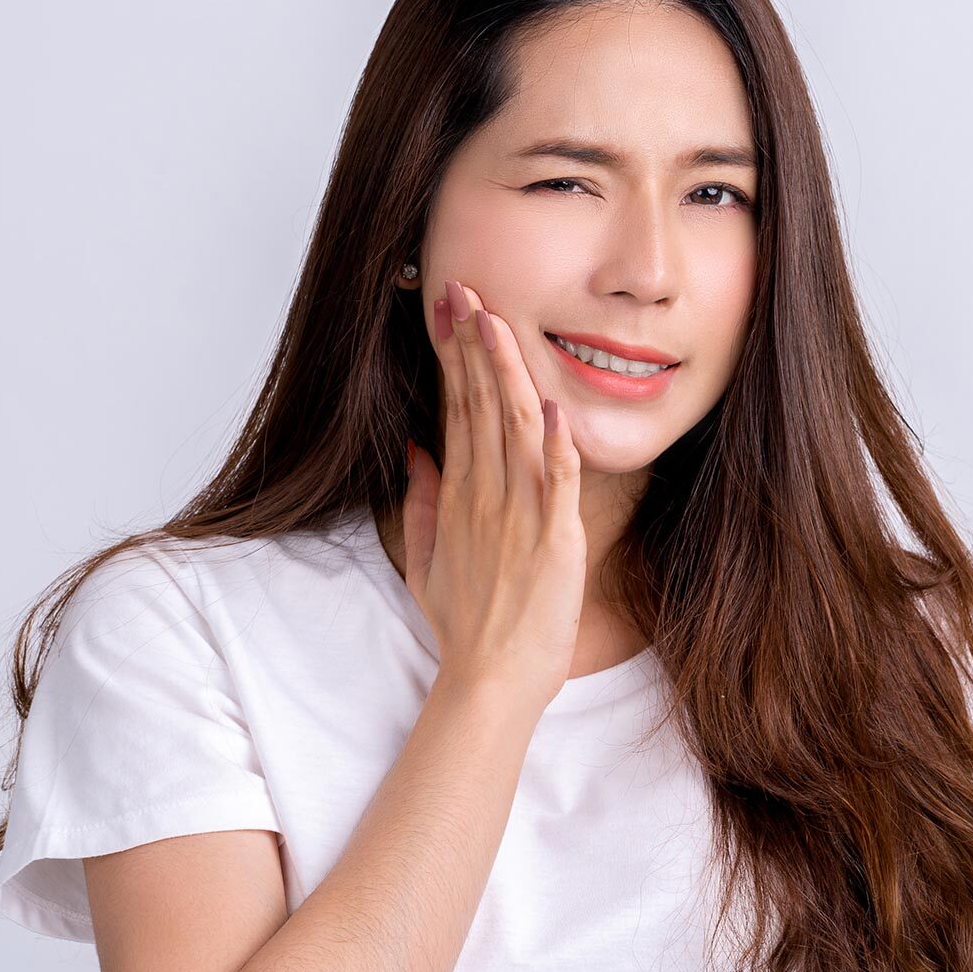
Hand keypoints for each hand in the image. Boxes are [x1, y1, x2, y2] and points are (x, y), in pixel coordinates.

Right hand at [399, 278, 585, 710]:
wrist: (492, 680)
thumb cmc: (465, 621)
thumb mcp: (427, 556)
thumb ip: (422, 498)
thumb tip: (415, 448)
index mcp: (458, 495)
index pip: (456, 410)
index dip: (457, 358)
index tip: (454, 313)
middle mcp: (485, 496)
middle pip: (478, 406)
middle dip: (473, 346)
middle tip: (467, 290)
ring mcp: (519, 516)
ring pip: (511, 430)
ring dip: (505, 375)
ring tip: (497, 323)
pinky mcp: (555, 541)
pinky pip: (556, 485)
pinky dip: (555, 446)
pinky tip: (550, 407)